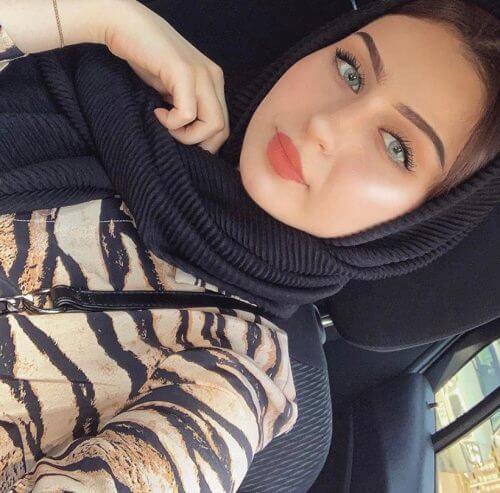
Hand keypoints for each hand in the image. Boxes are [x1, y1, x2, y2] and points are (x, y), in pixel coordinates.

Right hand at [104, 0, 229, 153]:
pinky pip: (187, 114)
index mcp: (214, 82)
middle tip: (172, 134)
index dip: (203, 142)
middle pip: (222, 130)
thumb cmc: (146, 60)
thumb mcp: (173, 89)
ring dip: (186, 135)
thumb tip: (191, 140)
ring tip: (165, 123)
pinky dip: (171, 122)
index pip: (223, 126)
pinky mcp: (183, 72)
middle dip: (197, 143)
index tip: (179, 135)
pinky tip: (156, 110)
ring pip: (213, 125)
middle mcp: (213, 78)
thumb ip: (187, 107)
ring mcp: (201, 74)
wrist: (125, 26)